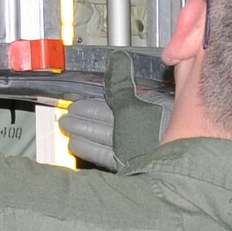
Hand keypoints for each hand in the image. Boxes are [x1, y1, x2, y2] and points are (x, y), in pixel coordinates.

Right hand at [58, 51, 170, 169]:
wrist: (165, 170)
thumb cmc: (155, 137)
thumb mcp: (132, 106)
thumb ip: (120, 85)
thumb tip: (117, 60)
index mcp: (149, 109)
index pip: (116, 102)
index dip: (94, 102)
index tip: (77, 101)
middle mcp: (144, 128)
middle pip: (108, 121)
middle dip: (85, 118)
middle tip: (66, 116)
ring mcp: (137, 147)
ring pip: (105, 137)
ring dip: (84, 132)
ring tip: (66, 127)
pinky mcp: (131, 163)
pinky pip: (106, 154)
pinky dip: (90, 148)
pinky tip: (75, 144)